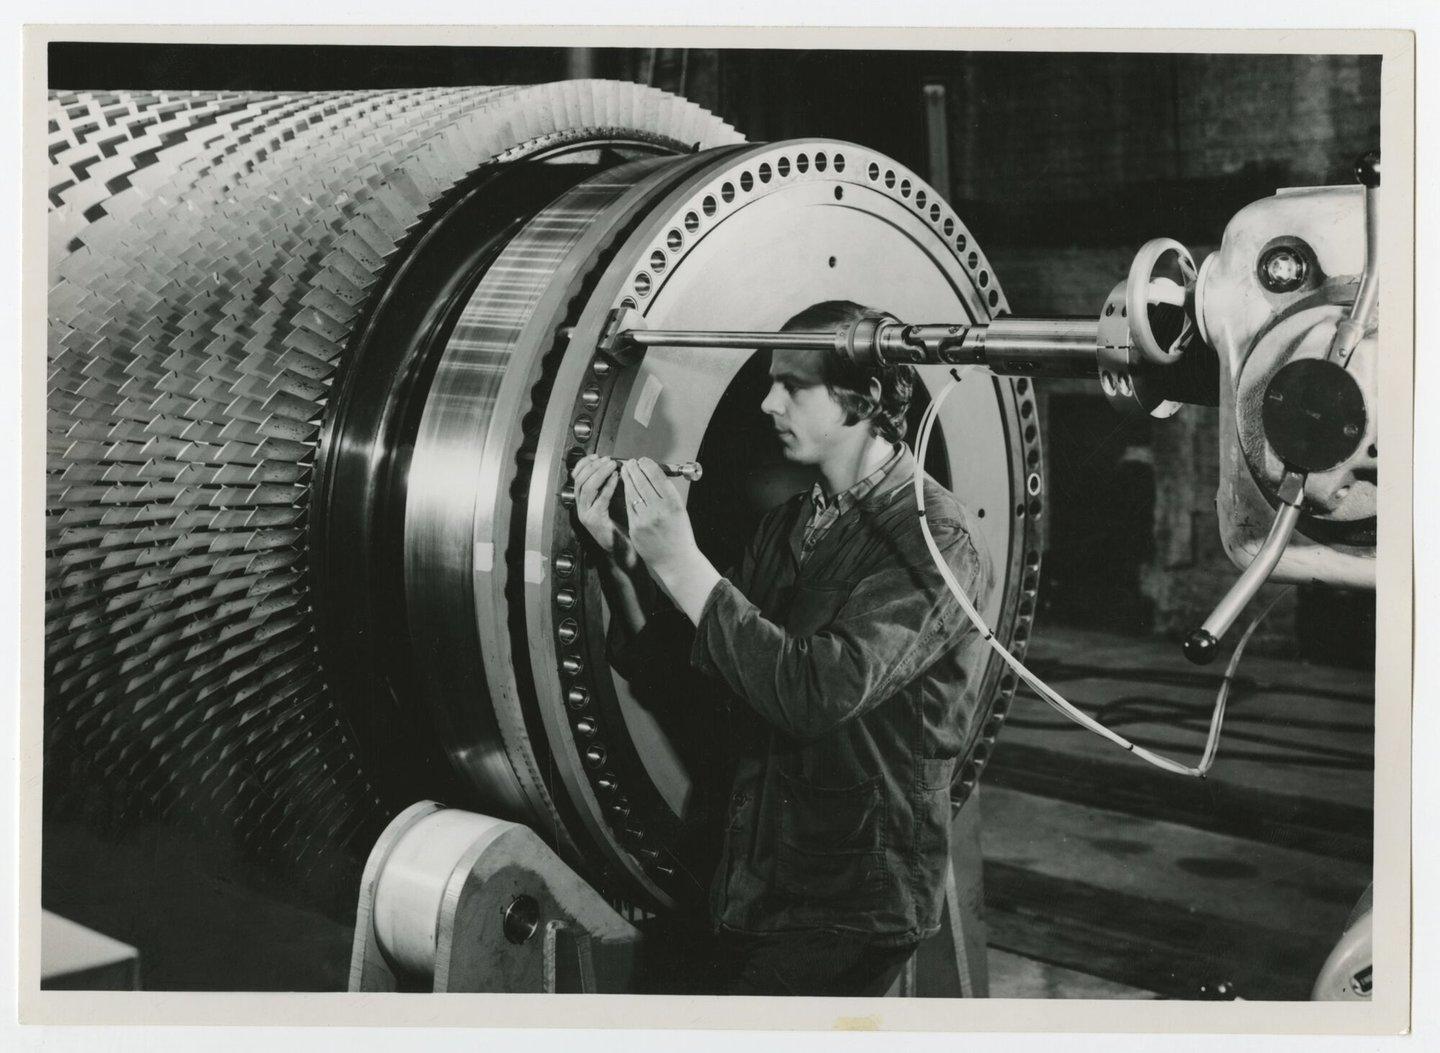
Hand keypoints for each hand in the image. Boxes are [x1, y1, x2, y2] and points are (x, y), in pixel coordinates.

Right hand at [571, 454, 629, 559]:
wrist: (622, 549)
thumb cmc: (620, 525)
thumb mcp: (611, 502)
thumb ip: (608, 486)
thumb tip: (614, 466)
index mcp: (583, 501)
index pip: (576, 477)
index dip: (585, 464)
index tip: (596, 456)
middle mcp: (581, 507)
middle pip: (580, 480)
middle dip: (593, 466)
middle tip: (607, 460)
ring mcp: (586, 514)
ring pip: (587, 488)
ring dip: (600, 473)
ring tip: (612, 466)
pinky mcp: (595, 520)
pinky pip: (600, 499)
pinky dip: (608, 486)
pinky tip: (616, 478)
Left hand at [620, 457, 699, 574]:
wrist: (676, 560)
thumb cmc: (680, 535)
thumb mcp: (679, 510)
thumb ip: (667, 493)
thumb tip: (654, 476)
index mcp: (673, 503)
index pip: (657, 477)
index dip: (648, 466)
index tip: (643, 460)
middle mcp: (659, 510)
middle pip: (643, 482)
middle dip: (635, 469)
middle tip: (630, 462)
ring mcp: (645, 519)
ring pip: (633, 492)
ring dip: (628, 479)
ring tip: (625, 471)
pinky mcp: (635, 528)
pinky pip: (629, 507)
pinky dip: (626, 494)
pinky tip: (625, 488)